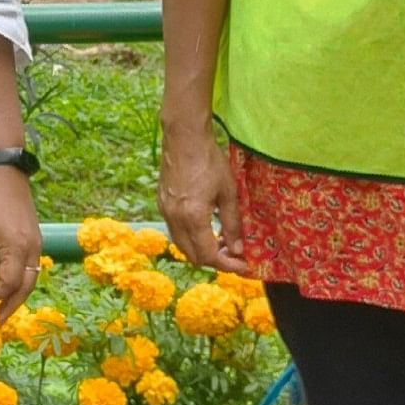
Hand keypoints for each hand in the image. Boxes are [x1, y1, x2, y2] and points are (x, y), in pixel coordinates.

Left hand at [0, 165, 43, 317]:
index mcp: (17, 247)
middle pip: (26, 286)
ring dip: (18, 297)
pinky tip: (10, 288)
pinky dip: (22, 283)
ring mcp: (37, 244)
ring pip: (32, 279)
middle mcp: (32, 249)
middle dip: (12, 305)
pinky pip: (32, 268)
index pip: (9, 283)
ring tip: (3, 311)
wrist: (7, 174)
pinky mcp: (36, 239)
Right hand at [156, 128, 255, 275]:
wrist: (184, 138)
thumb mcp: (228, 192)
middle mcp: (175, 219)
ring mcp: (165, 211)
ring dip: (201, 250)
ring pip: (182, 245)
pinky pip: (175, 231)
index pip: (209, 255)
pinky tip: (204, 227)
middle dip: (215, 260)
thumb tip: (237, 249)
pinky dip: (190, 237)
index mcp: (193, 217)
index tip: (242, 266)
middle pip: (193, 256)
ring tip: (220, 241)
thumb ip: (232, 224)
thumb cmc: (210, 160)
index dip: (227, 265)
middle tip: (233, 254)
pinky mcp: (162, 204)